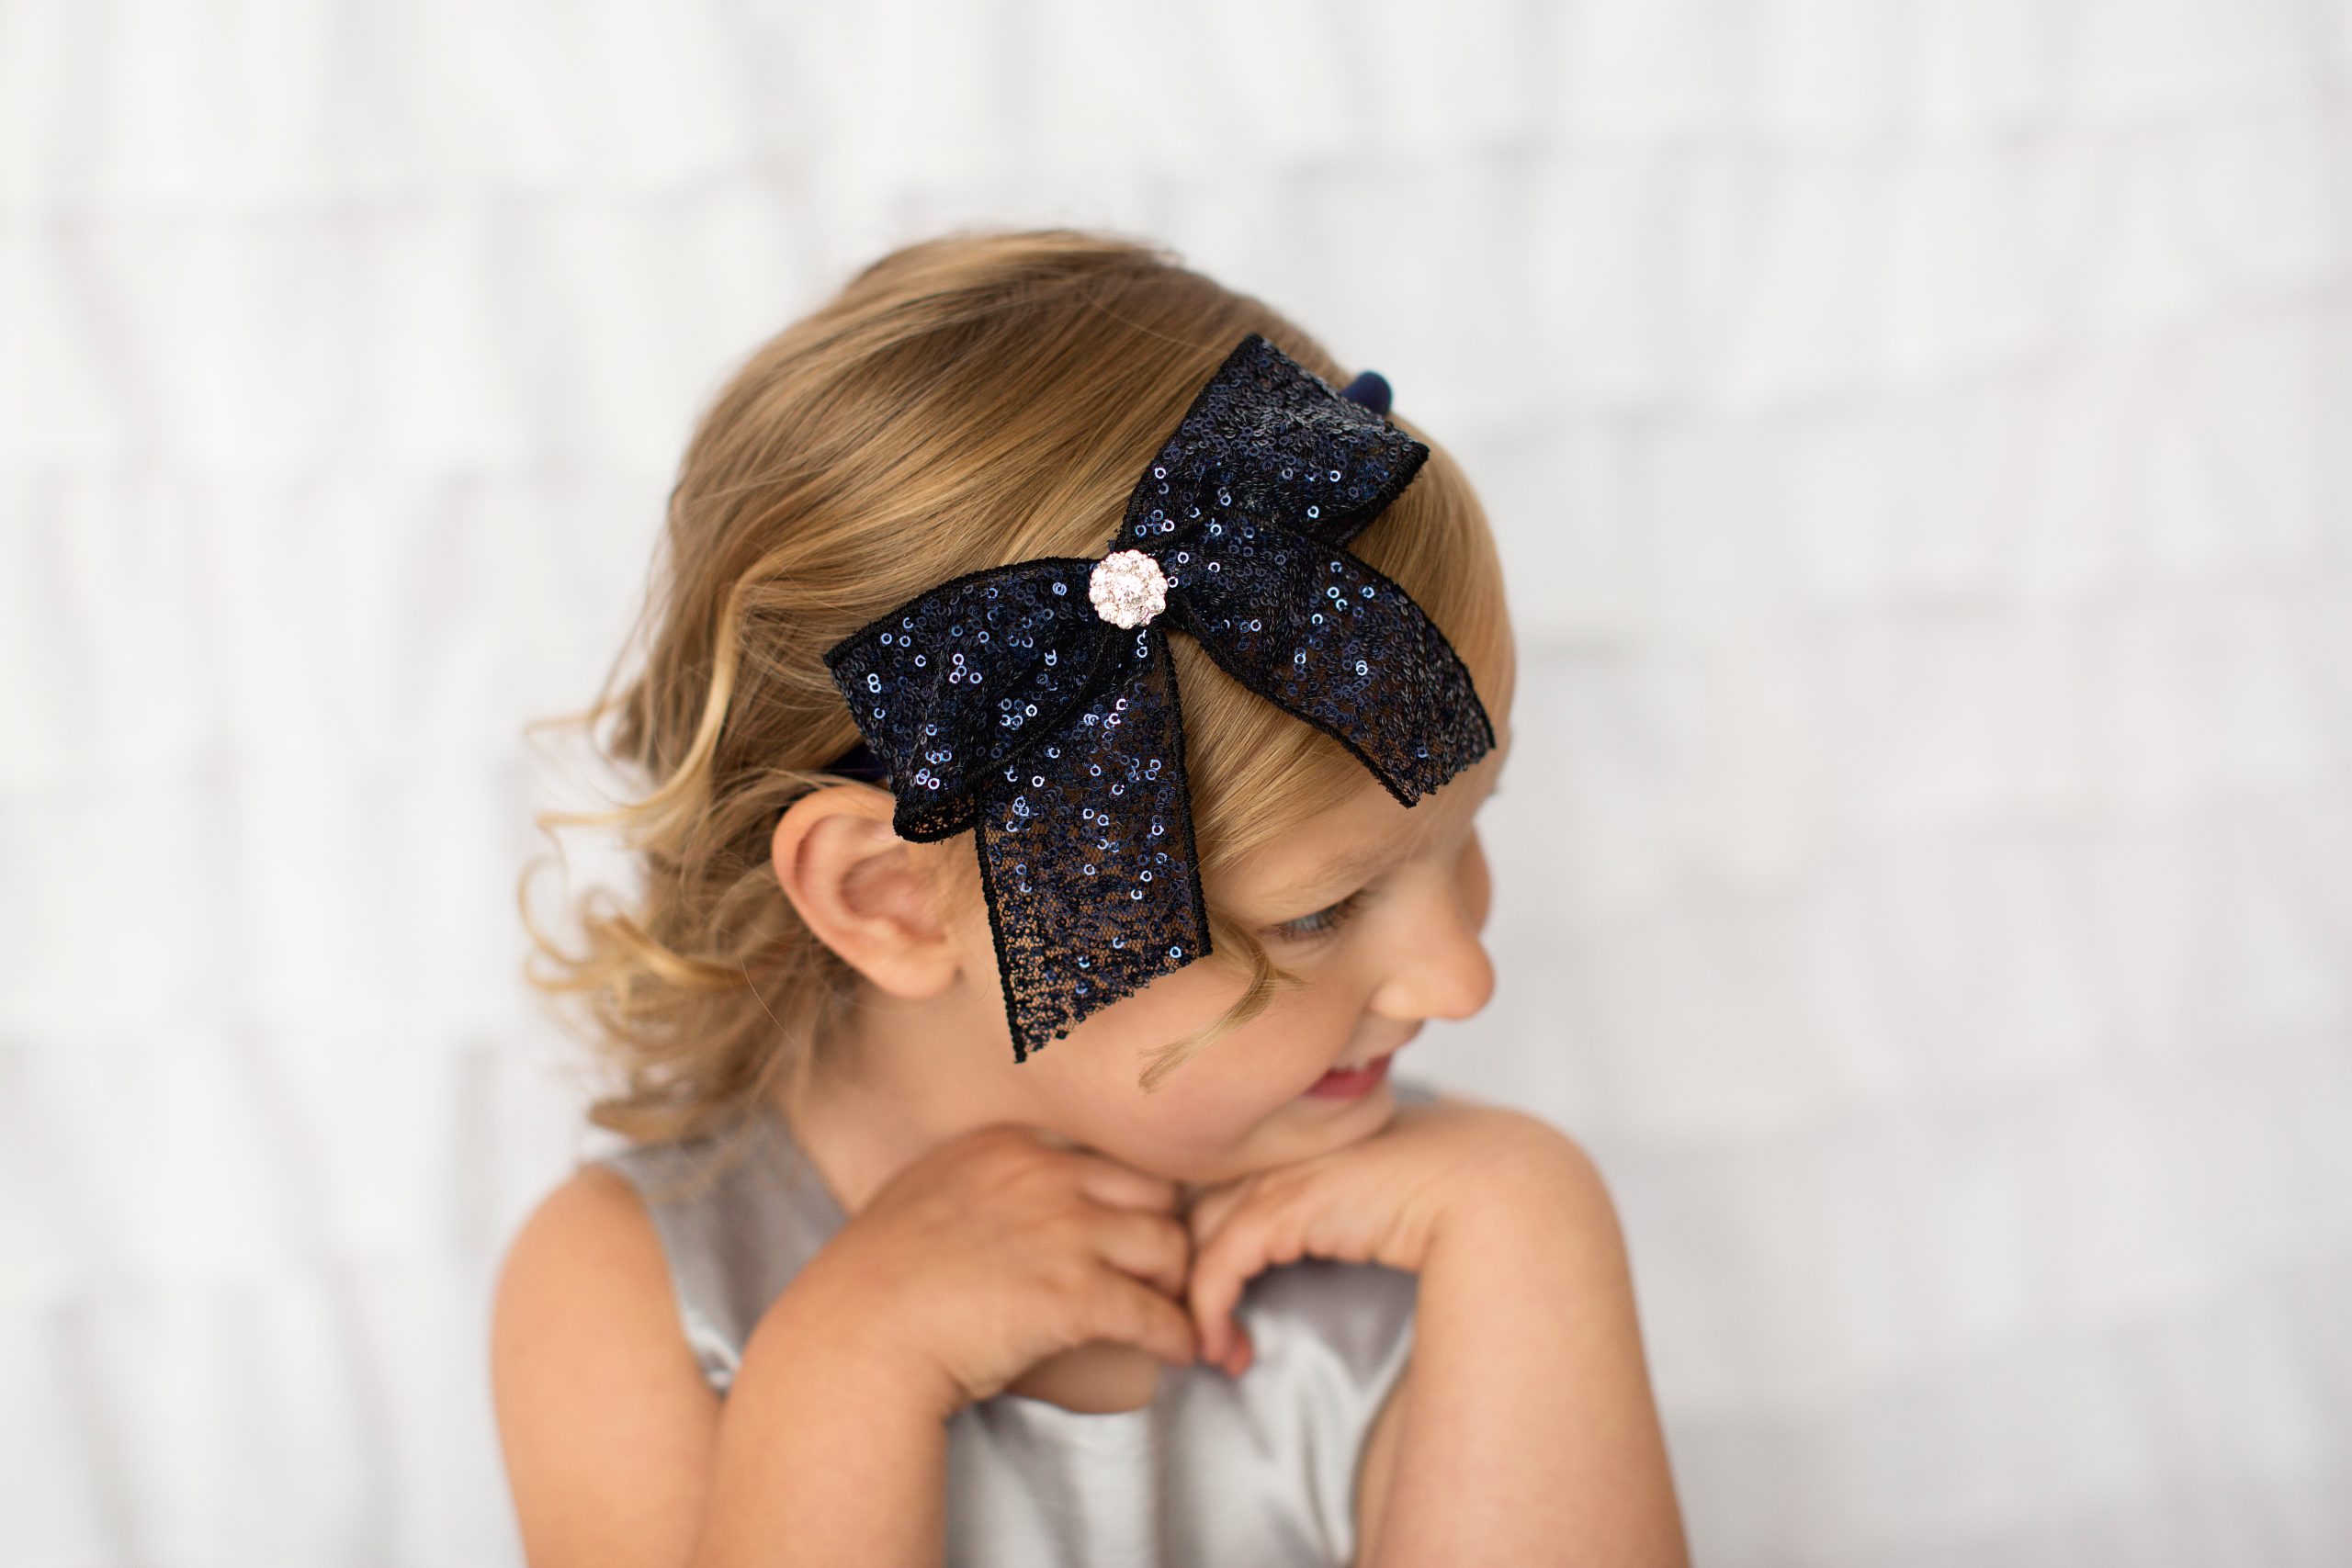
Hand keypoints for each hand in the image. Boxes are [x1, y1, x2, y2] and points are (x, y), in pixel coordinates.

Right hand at [775, 1123, 1200, 1422]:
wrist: (854, 1341)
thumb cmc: (874, 1284)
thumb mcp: (922, 1196)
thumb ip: (974, 1183)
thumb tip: (1003, 1198)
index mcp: (1007, 1147)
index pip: (1104, 1161)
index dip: (1124, 1201)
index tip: (1127, 1232)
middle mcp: (1043, 1176)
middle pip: (1152, 1194)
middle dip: (1162, 1233)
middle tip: (1159, 1274)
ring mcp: (1062, 1232)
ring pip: (1167, 1246)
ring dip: (1175, 1283)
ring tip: (1169, 1309)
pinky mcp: (1075, 1295)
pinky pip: (1155, 1313)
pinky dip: (1177, 1334)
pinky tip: (1180, 1351)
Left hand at [1183, 1096, 1582, 1373]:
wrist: (1503, 1193)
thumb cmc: (1465, 1201)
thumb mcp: (1391, 1199)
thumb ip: (1348, 1208)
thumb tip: (1339, 1245)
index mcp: (1314, 1135)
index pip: (1231, 1178)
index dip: (1211, 1235)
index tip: (1217, 1291)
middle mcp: (1289, 1146)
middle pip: (1201, 1204)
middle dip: (1190, 1268)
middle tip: (1200, 1328)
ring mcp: (1285, 1170)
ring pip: (1200, 1234)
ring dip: (1195, 1300)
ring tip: (1213, 1350)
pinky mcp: (1286, 1206)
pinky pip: (1220, 1263)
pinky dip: (1210, 1309)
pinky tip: (1222, 1348)